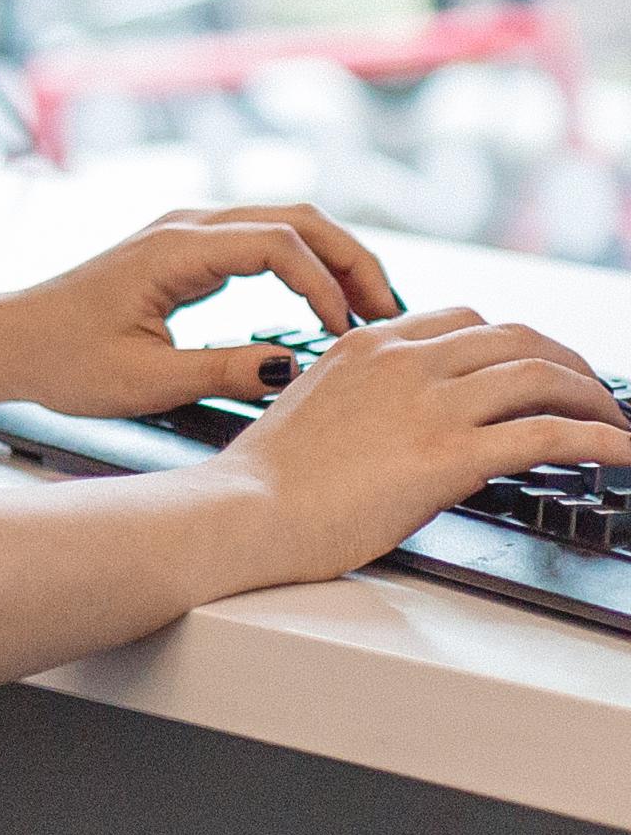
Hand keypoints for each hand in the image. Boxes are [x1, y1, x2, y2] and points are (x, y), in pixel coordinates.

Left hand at [0, 205, 405, 420]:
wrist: (9, 340)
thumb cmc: (62, 360)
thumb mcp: (145, 381)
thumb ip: (223, 372)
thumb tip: (294, 370)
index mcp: (175, 249)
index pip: (279, 245)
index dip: (326, 285)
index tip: (348, 333)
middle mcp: (186, 227)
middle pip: (298, 220)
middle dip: (352, 262)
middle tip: (391, 316)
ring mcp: (188, 233)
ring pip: (287, 225)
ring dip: (336, 262)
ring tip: (373, 313)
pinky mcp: (188, 251)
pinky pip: (265, 243)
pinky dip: (307, 267)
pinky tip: (330, 307)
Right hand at [217, 307, 630, 585]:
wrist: (241, 512)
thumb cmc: (265, 481)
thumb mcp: (319, 411)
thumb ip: (372, 400)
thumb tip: (410, 426)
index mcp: (369, 344)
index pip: (467, 322)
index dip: (516, 344)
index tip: (538, 371)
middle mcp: (406, 360)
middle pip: (516, 338)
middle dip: (569, 364)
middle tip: (594, 395)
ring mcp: (429, 403)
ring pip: (541, 374)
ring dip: (593, 398)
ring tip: (616, 424)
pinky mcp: (447, 453)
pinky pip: (548, 434)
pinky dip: (598, 438)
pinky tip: (621, 451)